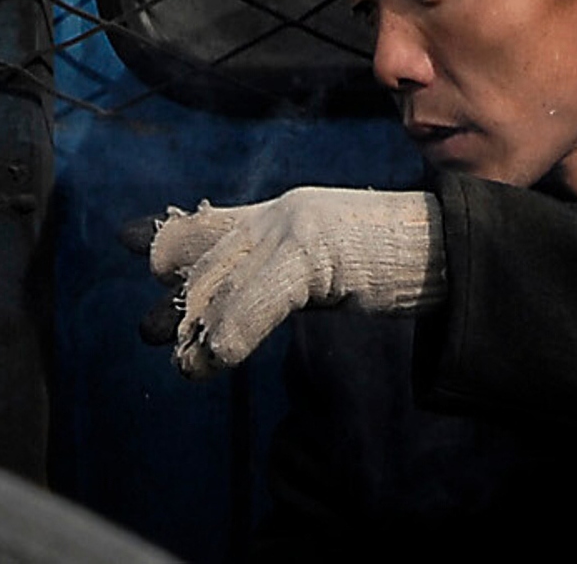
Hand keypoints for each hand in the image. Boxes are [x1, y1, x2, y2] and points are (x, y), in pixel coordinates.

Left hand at [141, 187, 442, 377]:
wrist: (446, 246)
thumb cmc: (386, 260)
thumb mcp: (318, 269)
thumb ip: (269, 288)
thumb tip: (218, 333)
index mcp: (280, 217)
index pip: (208, 222)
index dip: (166, 235)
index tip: (129, 241)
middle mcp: (278, 215)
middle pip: (205, 244)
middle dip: (172, 283)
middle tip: (149, 328)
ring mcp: (295, 228)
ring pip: (226, 276)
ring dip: (198, 322)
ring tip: (181, 359)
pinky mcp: (314, 249)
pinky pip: (261, 293)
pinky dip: (236, 330)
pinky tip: (216, 360)